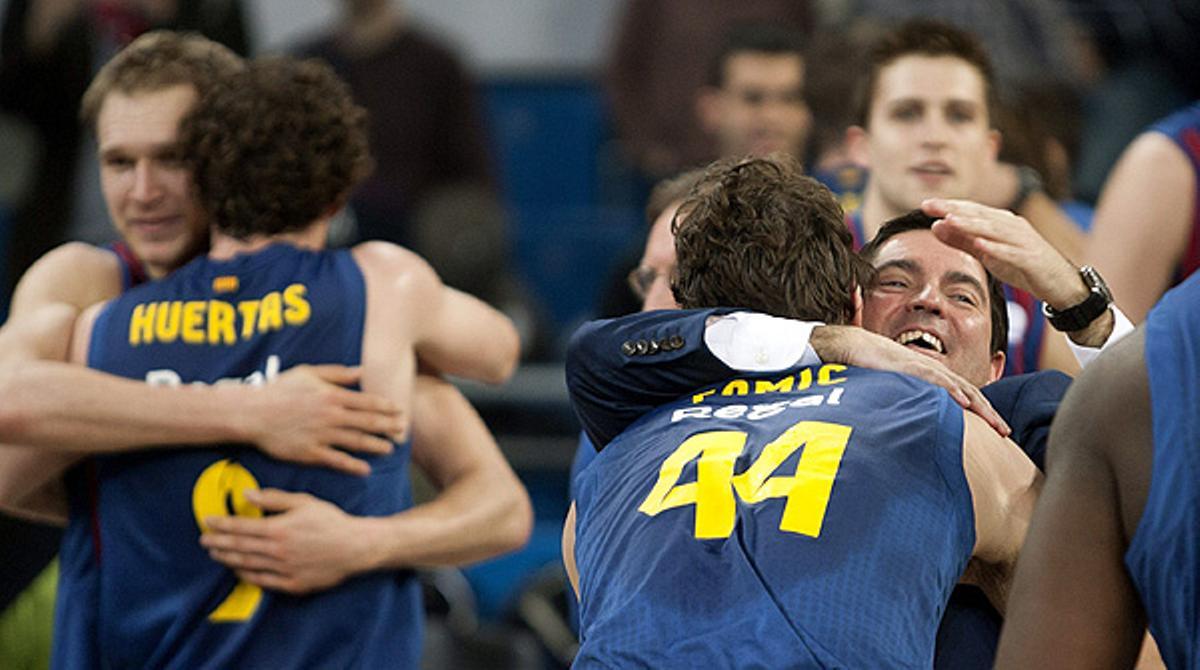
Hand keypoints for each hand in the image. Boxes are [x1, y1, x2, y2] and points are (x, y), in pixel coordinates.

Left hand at [200, 488, 373, 594]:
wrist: (355, 547)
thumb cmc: (331, 521)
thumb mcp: (304, 502)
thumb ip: (274, 499)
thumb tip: (247, 495)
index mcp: (279, 529)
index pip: (241, 527)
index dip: (221, 524)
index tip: (207, 521)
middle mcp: (277, 551)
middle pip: (239, 547)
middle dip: (218, 543)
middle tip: (203, 540)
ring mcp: (283, 570)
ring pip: (247, 565)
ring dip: (228, 559)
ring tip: (215, 554)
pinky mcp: (292, 584)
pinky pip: (263, 581)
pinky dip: (247, 576)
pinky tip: (238, 571)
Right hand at [237, 365, 404, 475]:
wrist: (251, 413)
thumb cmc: (279, 389)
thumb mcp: (309, 373)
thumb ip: (337, 373)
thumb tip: (362, 371)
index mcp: (332, 395)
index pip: (368, 402)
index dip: (387, 408)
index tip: (401, 411)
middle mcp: (330, 415)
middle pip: (368, 422)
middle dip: (389, 426)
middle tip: (404, 430)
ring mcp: (321, 435)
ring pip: (356, 442)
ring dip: (376, 446)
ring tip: (390, 449)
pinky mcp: (309, 452)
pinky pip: (336, 460)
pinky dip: (352, 465)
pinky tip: (365, 469)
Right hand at [812, 326, 1009, 435]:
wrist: (848, 344)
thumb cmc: (868, 366)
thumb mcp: (894, 387)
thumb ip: (907, 400)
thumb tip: (914, 423)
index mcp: (931, 375)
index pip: (963, 393)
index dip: (982, 410)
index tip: (996, 429)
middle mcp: (932, 369)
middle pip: (969, 391)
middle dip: (989, 412)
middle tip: (1006, 432)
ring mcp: (922, 366)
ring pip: (958, 386)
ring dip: (979, 405)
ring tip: (994, 422)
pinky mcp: (908, 365)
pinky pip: (935, 380)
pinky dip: (951, 391)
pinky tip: (964, 403)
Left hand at [923, 198, 1085, 309]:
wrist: (1059, 283)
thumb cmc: (1021, 265)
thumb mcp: (986, 253)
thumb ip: (962, 240)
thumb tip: (935, 226)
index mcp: (1000, 222)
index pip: (971, 210)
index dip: (949, 206)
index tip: (925, 205)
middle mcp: (1011, 226)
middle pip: (979, 214)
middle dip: (954, 209)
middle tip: (930, 206)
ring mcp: (1022, 241)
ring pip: (993, 229)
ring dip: (971, 224)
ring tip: (950, 220)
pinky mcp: (1031, 258)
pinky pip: (1011, 252)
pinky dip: (996, 248)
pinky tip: (980, 245)